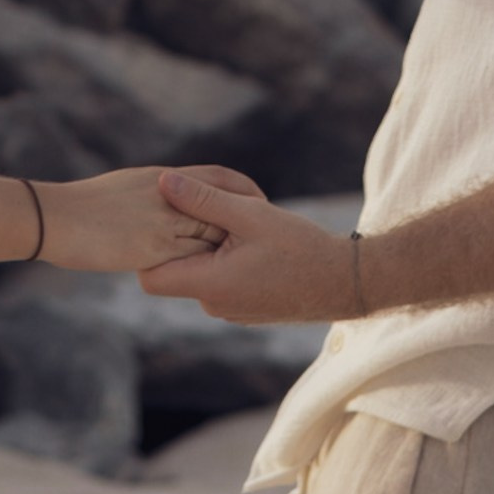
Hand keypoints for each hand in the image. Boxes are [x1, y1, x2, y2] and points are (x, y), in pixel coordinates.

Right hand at [33, 164, 249, 273]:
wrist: (56, 216)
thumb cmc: (82, 204)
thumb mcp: (126, 188)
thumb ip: (153, 191)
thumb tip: (165, 192)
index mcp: (162, 177)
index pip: (218, 177)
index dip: (243, 189)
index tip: (258, 201)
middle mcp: (169, 196)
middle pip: (223, 207)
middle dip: (246, 223)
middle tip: (266, 236)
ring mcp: (163, 222)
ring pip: (212, 234)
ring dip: (230, 249)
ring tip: (249, 263)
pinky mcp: (153, 249)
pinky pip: (190, 260)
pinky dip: (206, 269)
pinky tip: (217, 282)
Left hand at [137, 170, 356, 323]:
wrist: (344, 283)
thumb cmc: (300, 248)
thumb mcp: (251, 214)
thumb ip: (203, 199)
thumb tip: (163, 182)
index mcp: (210, 285)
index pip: (150, 277)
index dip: (150, 247)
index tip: (170, 219)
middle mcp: (214, 305)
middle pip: (176, 271)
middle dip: (187, 240)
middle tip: (215, 213)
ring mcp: (229, 311)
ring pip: (201, 274)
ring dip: (211, 248)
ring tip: (241, 227)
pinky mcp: (244, 309)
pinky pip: (220, 282)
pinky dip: (227, 260)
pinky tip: (253, 244)